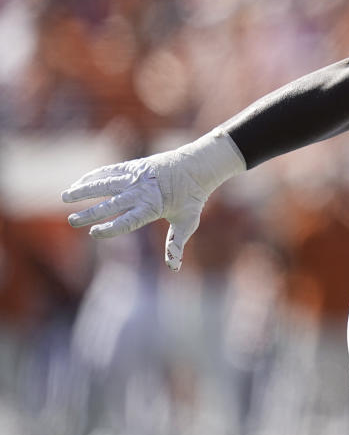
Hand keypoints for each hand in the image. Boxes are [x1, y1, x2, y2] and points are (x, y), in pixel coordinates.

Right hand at [61, 130, 244, 271]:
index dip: (110, 228)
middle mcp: (141, 191)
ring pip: (105, 183)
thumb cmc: (192, 198)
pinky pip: (109, 171)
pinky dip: (93, 176)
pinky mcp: (133, 166)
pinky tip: (80, 182)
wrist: (197, 167)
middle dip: (90, 213)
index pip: (127, 221)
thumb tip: (174, 267)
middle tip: (72, 221)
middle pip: (110, 203)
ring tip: (65, 196)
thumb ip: (176, 244)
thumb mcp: (188, 222)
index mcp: (152, 207)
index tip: (93, 233)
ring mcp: (135, 177)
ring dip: (84, 189)